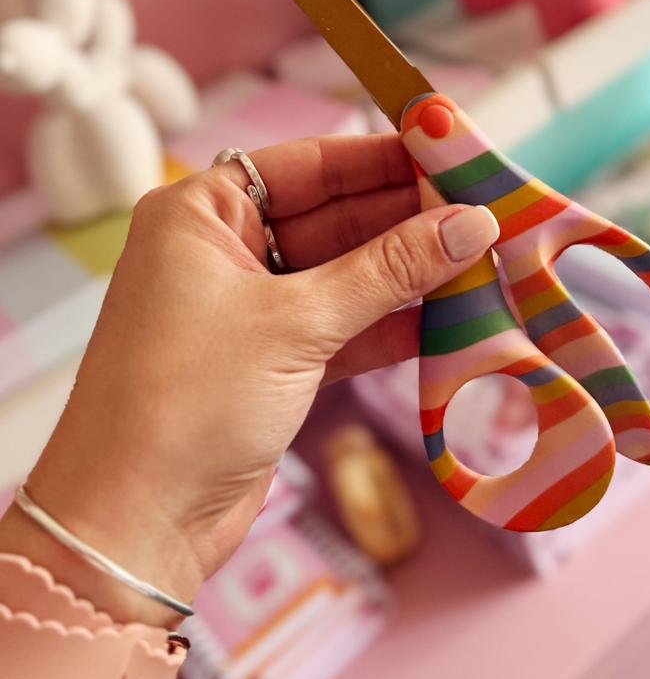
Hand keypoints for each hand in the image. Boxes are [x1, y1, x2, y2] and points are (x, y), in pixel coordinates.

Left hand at [5, 135, 498, 623]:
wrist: (134, 527)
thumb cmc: (183, 404)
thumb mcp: (295, 324)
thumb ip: (387, 271)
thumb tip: (467, 222)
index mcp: (200, 214)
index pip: (309, 163)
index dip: (384, 156)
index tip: (454, 151)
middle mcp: (221, 252)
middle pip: (334, 216)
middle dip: (408, 218)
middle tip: (487, 211)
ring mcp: (247, 311)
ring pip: (346, 275)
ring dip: (409, 274)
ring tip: (486, 259)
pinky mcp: (271, 365)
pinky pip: (345, 326)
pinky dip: (392, 325)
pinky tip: (453, 317)